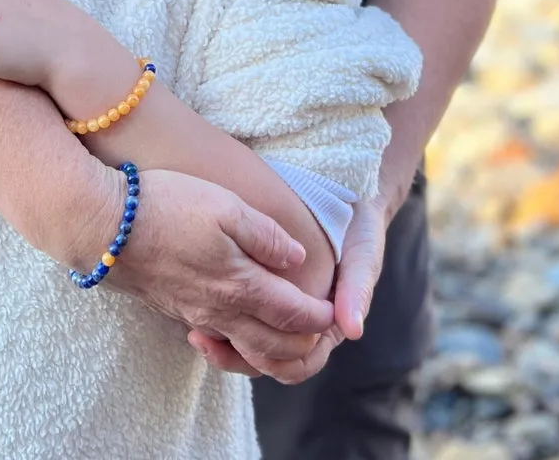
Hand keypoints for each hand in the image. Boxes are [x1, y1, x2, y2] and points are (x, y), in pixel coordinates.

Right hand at [88, 169, 334, 380]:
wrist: (102, 226)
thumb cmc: (166, 207)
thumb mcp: (225, 206)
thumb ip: (265, 235)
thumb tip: (297, 257)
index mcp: (242, 285)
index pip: (296, 316)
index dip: (320, 316)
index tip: (334, 309)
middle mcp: (221, 310)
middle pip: (275, 347)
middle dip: (305, 345)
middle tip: (319, 331)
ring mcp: (194, 314)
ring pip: (246, 351)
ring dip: (273, 351)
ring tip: (285, 334)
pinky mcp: (173, 309)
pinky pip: (217, 339)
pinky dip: (239, 343)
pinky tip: (237, 321)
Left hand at [191, 194, 391, 382]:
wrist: (349, 198)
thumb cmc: (358, 230)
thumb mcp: (362, 256)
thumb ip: (358, 290)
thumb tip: (352, 330)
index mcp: (327, 325)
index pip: (300, 361)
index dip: (275, 360)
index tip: (249, 349)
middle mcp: (300, 323)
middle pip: (267, 358)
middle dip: (238, 358)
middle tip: (206, 342)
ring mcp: (279, 307)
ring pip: (249, 343)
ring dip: (226, 344)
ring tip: (196, 333)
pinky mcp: (261, 289)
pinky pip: (239, 316)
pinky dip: (221, 320)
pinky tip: (197, 309)